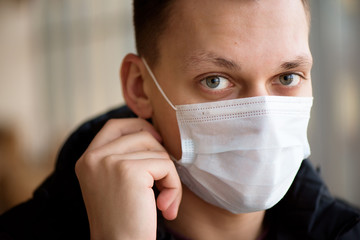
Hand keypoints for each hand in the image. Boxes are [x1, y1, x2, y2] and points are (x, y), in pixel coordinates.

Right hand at [75, 118, 181, 239]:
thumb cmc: (123, 220)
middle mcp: (93, 157)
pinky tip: (165, 207)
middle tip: (162, 182)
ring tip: (164, 200)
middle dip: (160, 155)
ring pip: (157, 150)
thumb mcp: (113, 183)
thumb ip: (124, 157)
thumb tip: (154, 133)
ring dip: (168, 176)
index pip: (114, 125)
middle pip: (140, 134)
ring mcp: (109, 162)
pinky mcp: (129, 170)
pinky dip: (173, 186)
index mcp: (87, 159)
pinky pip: (165, 165)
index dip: (139, 126)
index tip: (157, 141)